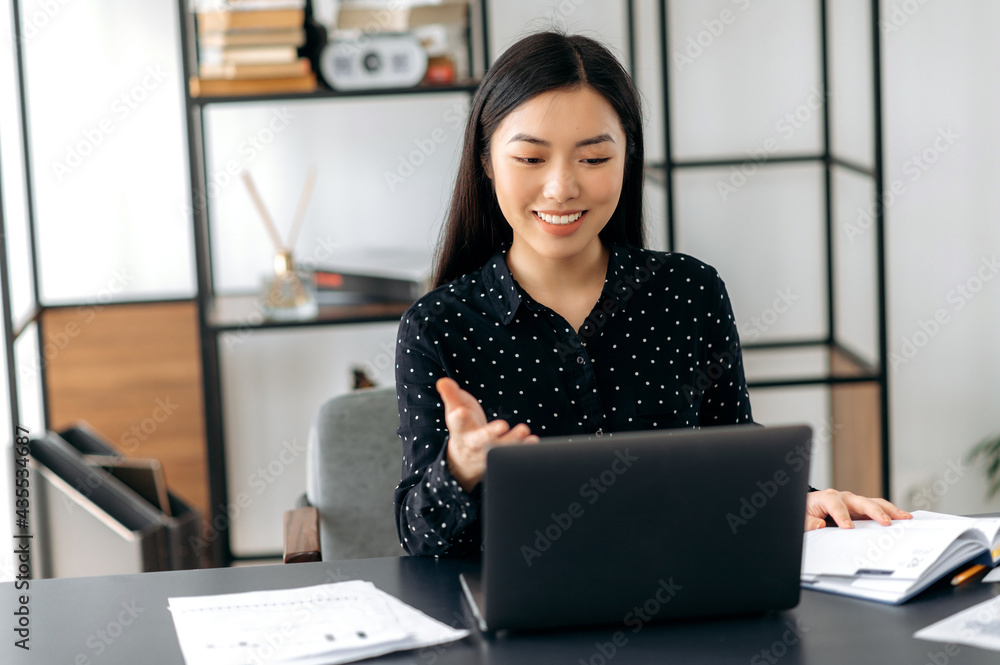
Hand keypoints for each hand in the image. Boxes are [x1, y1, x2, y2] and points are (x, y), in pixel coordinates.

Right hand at [436, 377, 538, 492]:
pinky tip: (532, 441)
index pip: (457, 423)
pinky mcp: (500, 459)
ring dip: (513, 441)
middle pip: (480, 440)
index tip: (461, 412)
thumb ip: (450, 395)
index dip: (459, 417)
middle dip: (490, 433)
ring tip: (524, 429)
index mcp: (460, 429)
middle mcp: (473, 444)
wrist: (465, 459)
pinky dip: (524, 449)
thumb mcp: (454, 410)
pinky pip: (512, 457)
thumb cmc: (463, 427)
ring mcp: (487, 453)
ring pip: (499, 449)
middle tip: (502, 425)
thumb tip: (442, 381)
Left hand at [804, 488, 911, 530]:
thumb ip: (809, 522)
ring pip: (874, 503)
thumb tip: (820, 525)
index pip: (835, 505)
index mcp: (827, 498)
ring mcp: (854, 502)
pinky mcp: (862, 509)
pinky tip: (903, 518)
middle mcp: (844, 497)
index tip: (847, 527)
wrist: (810, 507)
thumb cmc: (807, 511)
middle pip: (861, 501)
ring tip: (905, 518)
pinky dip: (891, 513)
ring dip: (890, 510)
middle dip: (874, 512)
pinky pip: (878, 509)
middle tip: (886, 523)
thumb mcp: (803, 518)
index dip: (841, 516)